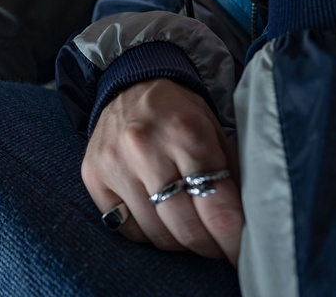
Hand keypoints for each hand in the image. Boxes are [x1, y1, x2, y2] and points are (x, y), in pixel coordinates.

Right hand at [83, 78, 242, 264]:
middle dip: (208, 246)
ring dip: (177, 240)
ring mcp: (114, 162)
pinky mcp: (93, 174)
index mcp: (186, 134)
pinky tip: (156, 216)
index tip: (240, 254)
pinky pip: (125, 227)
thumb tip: (242, 228)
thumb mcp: (215, 132)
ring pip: (155, 233)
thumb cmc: (179, 112)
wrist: (130, 83)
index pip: (217, 210)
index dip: (234, 242)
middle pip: (186, 228)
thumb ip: (230, 177)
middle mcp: (145, 148)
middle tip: (216, 245)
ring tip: (186, 228)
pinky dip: (146, 231)